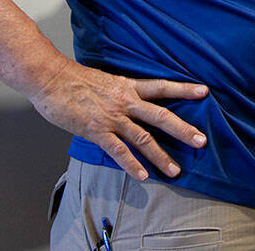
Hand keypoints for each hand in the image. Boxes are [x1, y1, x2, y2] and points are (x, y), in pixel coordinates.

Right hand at [30, 60, 208, 180]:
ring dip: (160, 156)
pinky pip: (118, 150)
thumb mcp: (106, 81)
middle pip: (161, 115)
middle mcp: (126, 101)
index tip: (204, 91)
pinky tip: (142, 176)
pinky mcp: (96, 130)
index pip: (162, 86)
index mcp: (128, 86)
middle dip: (183, 129)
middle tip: (201, 141)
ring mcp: (112, 117)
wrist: (50, 79)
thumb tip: (130, 103)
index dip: (184, 88)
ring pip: (143, 138)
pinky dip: (132, 164)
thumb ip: (120, 93)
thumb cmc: (74, 79)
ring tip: (175, 170)